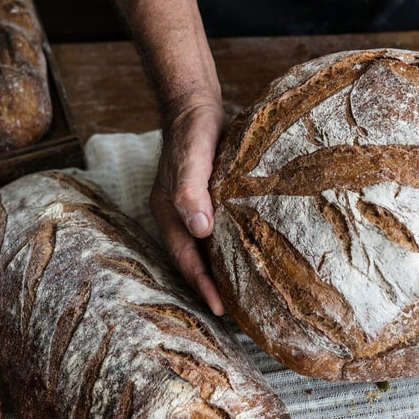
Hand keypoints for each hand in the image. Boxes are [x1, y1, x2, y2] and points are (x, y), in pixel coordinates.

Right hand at [149, 98, 226, 314]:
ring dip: (222, 267)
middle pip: (194, 258)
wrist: (198, 108)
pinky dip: (231, 244)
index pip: (185, 257)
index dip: (201, 283)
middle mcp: (181, 215)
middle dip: (212, 284)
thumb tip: (200, 229)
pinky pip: (221, 228)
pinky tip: (249, 251)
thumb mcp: (191, 157)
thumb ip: (191, 190)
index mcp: (169, 212)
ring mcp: (196, 207)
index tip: (220, 308)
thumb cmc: (192, 132)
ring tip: (245, 290)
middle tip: (238, 310)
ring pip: (208, 246)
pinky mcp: (213, 197)